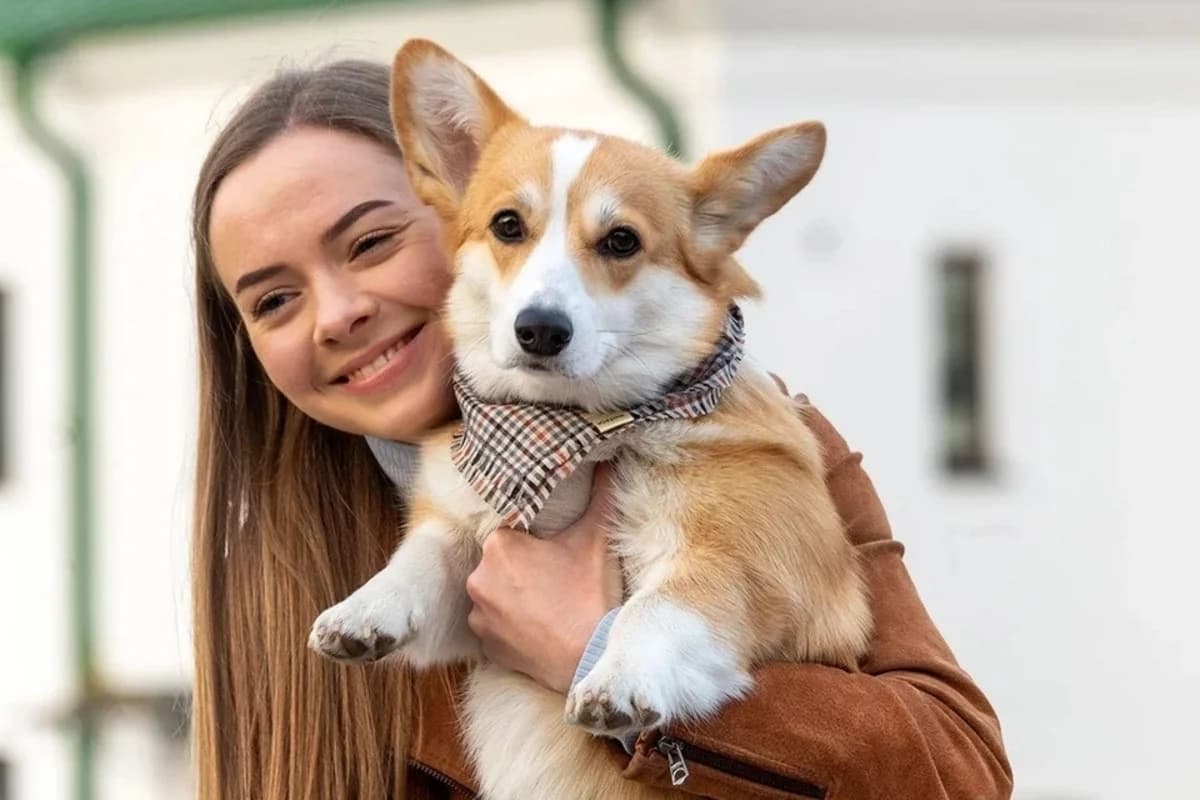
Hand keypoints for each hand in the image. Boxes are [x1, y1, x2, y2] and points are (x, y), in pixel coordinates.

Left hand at [465, 465, 620, 693]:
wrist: (590, 658)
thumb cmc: (591, 595)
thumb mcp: (597, 540)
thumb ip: (601, 495)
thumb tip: (609, 461)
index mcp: (499, 546)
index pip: (511, 532)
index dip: (534, 541)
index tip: (553, 552)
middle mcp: (479, 578)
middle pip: (501, 563)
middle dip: (523, 567)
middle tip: (555, 577)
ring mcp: (480, 615)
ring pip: (496, 593)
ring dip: (514, 596)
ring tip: (548, 603)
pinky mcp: (485, 646)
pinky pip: (495, 626)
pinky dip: (511, 624)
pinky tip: (538, 625)